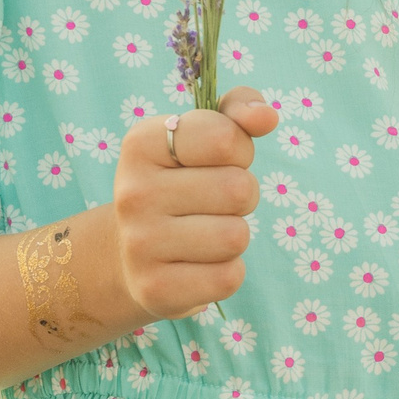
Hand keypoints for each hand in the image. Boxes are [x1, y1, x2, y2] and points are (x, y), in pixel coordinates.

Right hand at [110, 89, 279, 320]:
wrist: (131, 254)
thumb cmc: (182, 181)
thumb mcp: (203, 133)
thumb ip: (239, 109)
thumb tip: (267, 117)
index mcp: (141, 143)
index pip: (225, 138)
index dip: (239, 150)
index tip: (216, 160)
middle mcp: (133, 192)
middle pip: (239, 190)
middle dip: (241, 196)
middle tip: (211, 203)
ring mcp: (139, 244)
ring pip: (236, 236)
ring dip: (233, 235)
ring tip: (203, 233)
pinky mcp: (155, 289)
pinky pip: (228, 277)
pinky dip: (226, 272)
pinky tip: (198, 264)